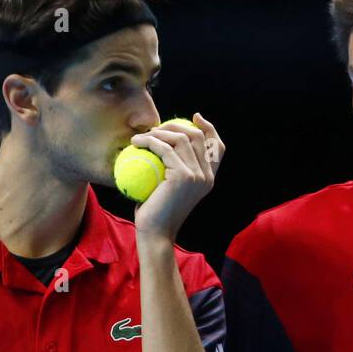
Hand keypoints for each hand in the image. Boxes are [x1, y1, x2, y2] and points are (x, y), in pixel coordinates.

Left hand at [131, 113, 225, 242]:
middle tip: (156, 128)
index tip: (194, 118)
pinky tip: (135, 142)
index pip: (217, 147)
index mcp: (208, 179)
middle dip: (176, 125)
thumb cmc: (156, 213)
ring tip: (142, 137)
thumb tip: (165, 144)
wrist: (155, 234)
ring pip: (181, 138)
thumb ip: (174, 169)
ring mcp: (197, 176)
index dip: (209, 128)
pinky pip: (165, 148)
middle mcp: (207, 177)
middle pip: (198, 136)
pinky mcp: (183, 176)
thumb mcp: (169, 188)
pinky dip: (149, 141)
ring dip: (159, 132)